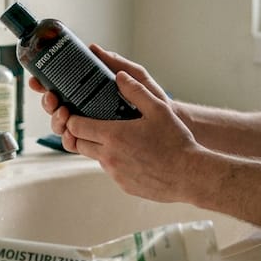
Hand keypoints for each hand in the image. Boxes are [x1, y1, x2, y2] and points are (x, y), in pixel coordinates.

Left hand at [33, 45, 199, 202]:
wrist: (189, 175)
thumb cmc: (175, 141)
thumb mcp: (158, 109)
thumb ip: (135, 90)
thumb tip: (119, 76)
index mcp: (113, 135)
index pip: (75, 127)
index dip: (72, 119)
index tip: (76, 112)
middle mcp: (109, 156)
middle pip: (77, 144)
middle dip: (79, 133)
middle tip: (90, 122)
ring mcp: (115, 173)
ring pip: (94, 157)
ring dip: (98, 146)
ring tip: (116, 137)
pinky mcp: (123, 185)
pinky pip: (111, 171)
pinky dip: (115, 161)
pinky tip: (133, 153)